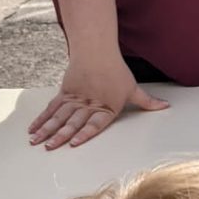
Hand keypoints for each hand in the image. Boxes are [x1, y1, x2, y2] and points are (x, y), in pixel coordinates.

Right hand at [28, 53, 168, 149]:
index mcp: (105, 107)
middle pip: (72, 122)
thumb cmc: (116, 71)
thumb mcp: (133, 88)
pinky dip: (42, 118)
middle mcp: (88, 105)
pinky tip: (33, 128)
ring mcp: (74, 99)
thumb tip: (165, 107)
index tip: (73, 143)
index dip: (84, 134)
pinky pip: (52, 108)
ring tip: (35, 141)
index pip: (94, 123)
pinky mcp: (64, 93)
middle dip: (60, 136)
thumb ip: (147, 102)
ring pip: (58, 116)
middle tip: (49, 147)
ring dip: (46, 129)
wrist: (97, 51)